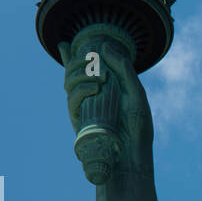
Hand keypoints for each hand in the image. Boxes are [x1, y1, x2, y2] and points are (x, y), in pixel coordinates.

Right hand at [59, 34, 152, 173]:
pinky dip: (80, 89)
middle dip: (77, 61)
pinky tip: (94, 87)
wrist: (133, 156)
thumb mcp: (136, 94)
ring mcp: (83, 108)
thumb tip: (105, 45)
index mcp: (104, 89)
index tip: (63, 44)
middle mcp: (91, 97)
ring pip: (68, 83)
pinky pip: (71, 99)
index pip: (84, 70)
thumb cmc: (138, 128)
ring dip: (81, 73)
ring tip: (99, 77)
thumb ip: (124, 69)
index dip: (69, 57)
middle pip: (72, 72)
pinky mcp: (78, 120)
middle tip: (92, 60)